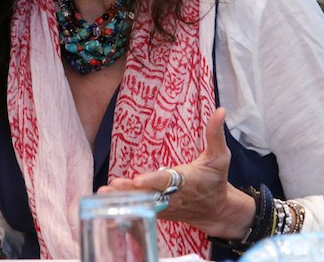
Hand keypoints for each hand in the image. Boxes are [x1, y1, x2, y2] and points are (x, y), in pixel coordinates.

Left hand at [98, 107, 255, 239]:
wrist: (216, 209)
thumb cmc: (216, 179)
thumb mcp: (220, 156)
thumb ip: (215, 133)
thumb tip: (220, 110)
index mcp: (187, 180)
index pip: (167, 180)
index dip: (152, 180)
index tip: (137, 179)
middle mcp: (174, 195)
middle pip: (149, 194)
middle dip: (130, 191)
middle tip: (112, 186)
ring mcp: (166, 206)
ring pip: (142, 204)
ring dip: (123, 199)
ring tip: (103, 193)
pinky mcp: (160, 212)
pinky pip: (141, 211)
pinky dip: (126, 208)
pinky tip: (107, 204)